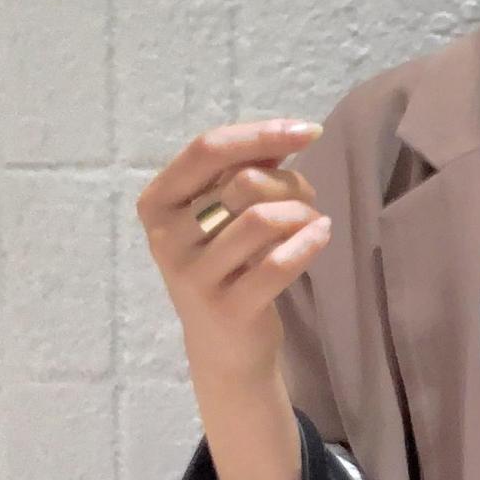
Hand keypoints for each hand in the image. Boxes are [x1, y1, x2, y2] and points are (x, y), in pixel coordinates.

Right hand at [137, 118, 330, 389]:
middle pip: (242, 181)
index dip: (261, 134)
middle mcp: (167, 238)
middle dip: (289, 181)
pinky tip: (321, 234)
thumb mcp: (219, 216)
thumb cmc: (225, 268)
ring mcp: (195, 277)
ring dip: (301, 212)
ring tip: (313, 221)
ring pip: (262, 220)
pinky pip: (278, 264)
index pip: (207, 149)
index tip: (307, 131)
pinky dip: (309, 242)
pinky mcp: (228, 309)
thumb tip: (285, 136)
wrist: (223, 349)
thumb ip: (241, 172)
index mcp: (157, 203)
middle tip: (308, 194)